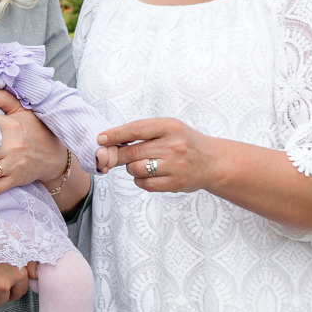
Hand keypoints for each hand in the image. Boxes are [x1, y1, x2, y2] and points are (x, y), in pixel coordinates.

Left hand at [97, 118, 220, 194]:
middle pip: (132, 152)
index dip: (115, 134)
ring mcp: (175, 165)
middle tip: (109, 156)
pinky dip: (140, 180)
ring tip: (141, 164)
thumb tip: (108, 144)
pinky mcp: (175, 183)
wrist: (212, 162)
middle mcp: (174, 145)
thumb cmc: (183, 142)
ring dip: (131, 168)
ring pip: (135, 169)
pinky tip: (149, 174)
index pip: (136, 129)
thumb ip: (142, 133)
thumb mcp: (168, 129)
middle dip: (116, 155)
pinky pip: (144, 184)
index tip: (100, 139)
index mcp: (170, 126)